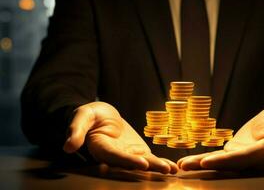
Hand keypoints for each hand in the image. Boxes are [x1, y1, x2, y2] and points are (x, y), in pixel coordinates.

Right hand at [63, 101, 177, 173]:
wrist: (101, 116)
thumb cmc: (89, 116)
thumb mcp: (81, 117)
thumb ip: (76, 129)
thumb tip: (67, 146)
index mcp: (100, 148)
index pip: (113, 156)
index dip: (126, 160)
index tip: (141, 163)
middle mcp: (114, 155)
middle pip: (131, 163)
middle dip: (148, 167)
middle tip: (164, 169)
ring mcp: (127, 154)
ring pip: (142, 162)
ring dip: (157, 166)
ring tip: (172, 170)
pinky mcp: (136, 151)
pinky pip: (149, 157)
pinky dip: (160, 162)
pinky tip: (173, 167)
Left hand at [178, 105, 263, 170]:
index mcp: (263, 152)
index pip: (242, 158)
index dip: (224, 161)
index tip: (206, 162)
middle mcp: (250, 159)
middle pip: (226, 164)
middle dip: (204, 166)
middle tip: (184, 166)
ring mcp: (241, 156)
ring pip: (219, 162)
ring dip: (199, 164)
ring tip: (181, 165)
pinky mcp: (234, 151)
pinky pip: (218, 155)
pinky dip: (203, 158)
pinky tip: (189, 161)